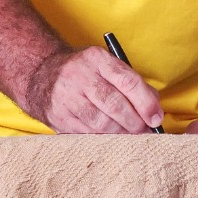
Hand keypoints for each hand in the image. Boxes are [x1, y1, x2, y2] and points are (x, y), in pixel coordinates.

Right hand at [23, 47, 163, 133]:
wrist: (41, 74)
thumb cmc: (82, 70)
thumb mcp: (103, 63)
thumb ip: (128, 80)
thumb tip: (154, 105)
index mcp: (96, 59)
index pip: (127, 80)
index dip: (146, 102)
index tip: (156, 117)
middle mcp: (80, 76)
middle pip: (115, 104)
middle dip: (135, 122)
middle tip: (146, 131)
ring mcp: (67, 98)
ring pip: (101, 123)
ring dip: (121, 134)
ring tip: (132, 137)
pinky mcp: (59, 118)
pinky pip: (87, 134)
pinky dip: (104, 139)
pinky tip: (112, 138)